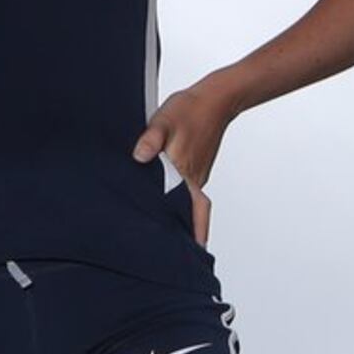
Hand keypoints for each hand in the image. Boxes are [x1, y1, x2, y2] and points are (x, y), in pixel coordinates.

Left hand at [132, 86, 229, 242]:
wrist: (215, 99)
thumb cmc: (189, 109)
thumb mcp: (163, 120)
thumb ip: (151, 139)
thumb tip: (139, 157)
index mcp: (186, 173)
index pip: (194, 212)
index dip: (194, 234)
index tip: (192, 254)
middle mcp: (193, 178)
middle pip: (190, 214)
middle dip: (183, 234)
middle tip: (167, 254)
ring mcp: (196, 174)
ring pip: (186, 202)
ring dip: (177, 215)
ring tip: (158, 232)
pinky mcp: (195, 168)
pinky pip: (185, 190)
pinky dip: (176, 199)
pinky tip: (160, 200)